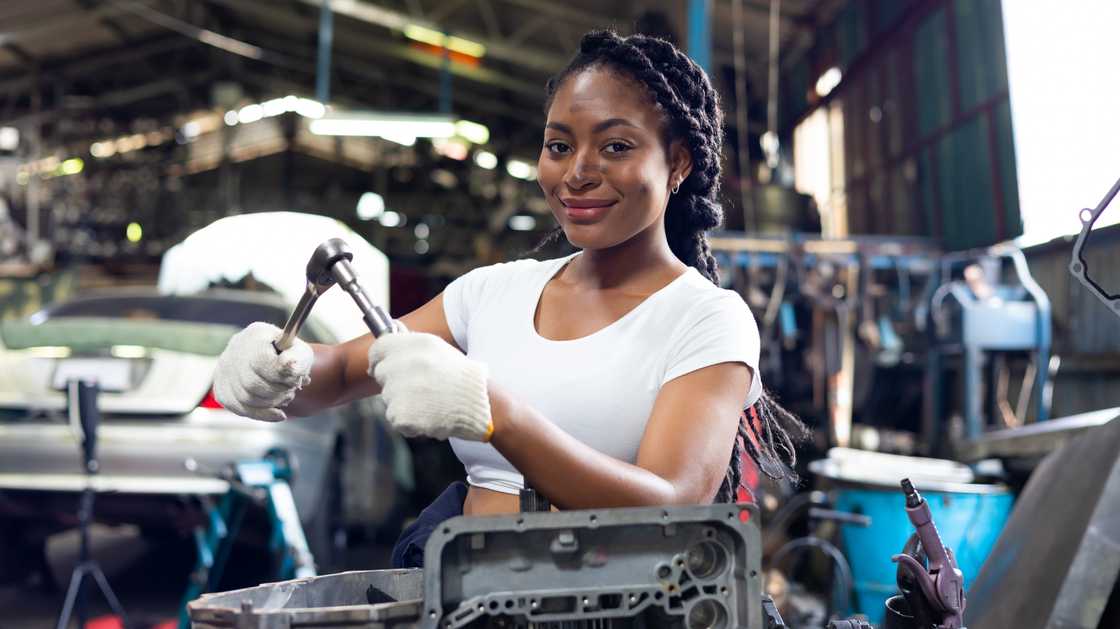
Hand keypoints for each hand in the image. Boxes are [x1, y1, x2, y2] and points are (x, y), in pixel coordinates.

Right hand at [213, 322, 312, 421]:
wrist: (275, 358)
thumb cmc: (289, 355)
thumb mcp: (300, 352)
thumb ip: (298, 358)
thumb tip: (289, 366)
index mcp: (255, 335)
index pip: (261, 360)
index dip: (281, 374)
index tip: (296, 378)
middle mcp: (234, 350)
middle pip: (252, 383)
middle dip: (279, 391)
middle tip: (293, 388)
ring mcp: (224, 370)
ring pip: (246, 398)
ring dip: (273, 402)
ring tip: (287, 395)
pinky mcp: (223, 389)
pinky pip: (240, 408)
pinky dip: (263, 414)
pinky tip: (279, 413)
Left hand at [368, 331, 492, 440]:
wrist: (483, 404)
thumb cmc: (463, 378)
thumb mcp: (439, 350)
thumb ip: (410, 347)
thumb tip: (383, 348)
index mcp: (415, 344)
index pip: (379, 348)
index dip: (378, 359)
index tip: (380, 367)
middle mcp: (405, 363)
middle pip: (382, 374)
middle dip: (395, 383)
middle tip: (420, 389)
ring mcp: (401, 389)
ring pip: (389, 398)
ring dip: (404, 403)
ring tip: (431, 402)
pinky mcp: (401, 413)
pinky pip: (396, 418)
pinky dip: (409, 421)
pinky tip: (429, 415)